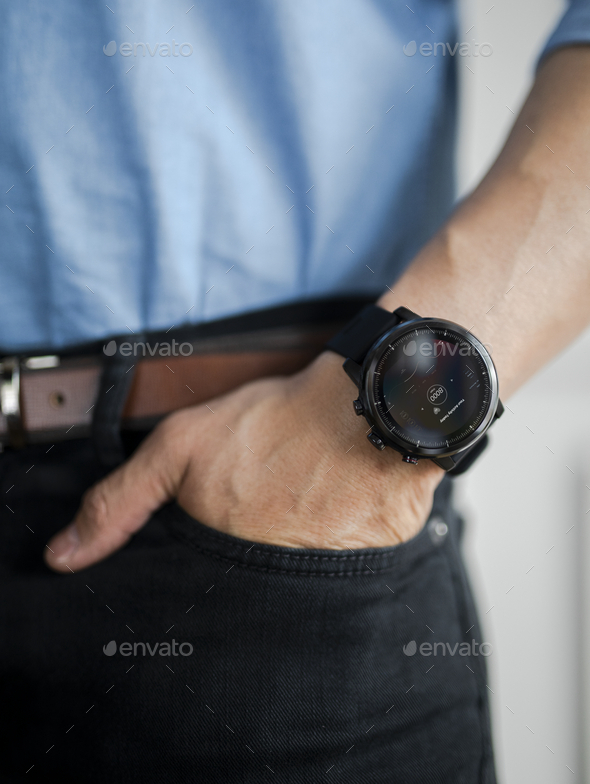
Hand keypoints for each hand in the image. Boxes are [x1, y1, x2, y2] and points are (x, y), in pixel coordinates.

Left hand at [44, 352, 442, 572]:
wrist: (362, 404)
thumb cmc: (273, 420)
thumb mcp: (179, 447)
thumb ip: (120, 502)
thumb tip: (62, 558)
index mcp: (225, 553)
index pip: (201, 585)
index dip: (210, 550)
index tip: (222, 524)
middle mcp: (272, 575)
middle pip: (249, 583)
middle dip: (253, 548)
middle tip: (270, 502)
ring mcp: (326, 573)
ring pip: (299, 574)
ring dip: (301, 545)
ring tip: (306, 501)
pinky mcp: (372, 561)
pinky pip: (349, 563)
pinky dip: (343, 540)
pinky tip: (340, 508)